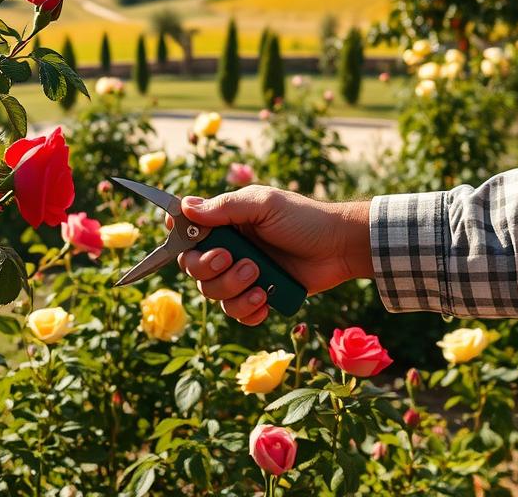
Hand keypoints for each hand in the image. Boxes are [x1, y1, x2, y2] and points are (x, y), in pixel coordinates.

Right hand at [173, 186, 373, 325]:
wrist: (339, 247)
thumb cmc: (304, 218)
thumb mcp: (264, 205)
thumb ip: (225, 208)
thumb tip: (186, 208)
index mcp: (225, 221)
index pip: (185, 230)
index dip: (177, 238)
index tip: (184, 240)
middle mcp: (228, 248)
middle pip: (192, 268)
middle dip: (208, 268)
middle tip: (232, 259)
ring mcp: (241, 274)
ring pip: (213, 293)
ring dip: (232, 288)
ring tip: (259, 278)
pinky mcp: (258, 296)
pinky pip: (237, 313)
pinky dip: (247, 310)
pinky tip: (264, 299)